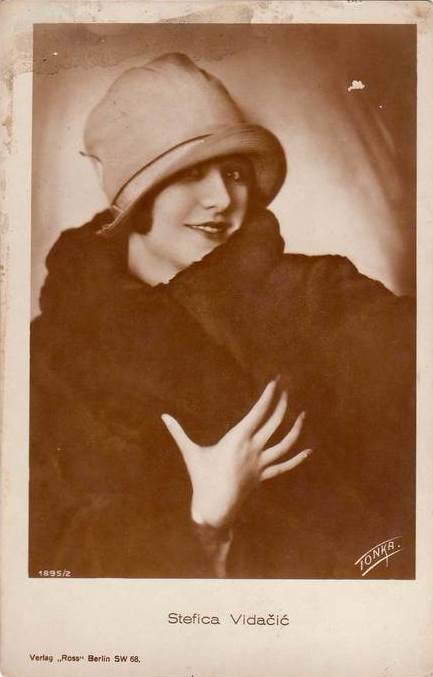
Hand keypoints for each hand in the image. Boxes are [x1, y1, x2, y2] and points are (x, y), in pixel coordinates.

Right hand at [161, 379, 311, 528]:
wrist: (214, 510)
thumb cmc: (201, 479)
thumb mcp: (190, 453)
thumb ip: (178, 432)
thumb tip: (163, 416)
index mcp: (237, 439)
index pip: (258, 412)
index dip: (268, 395)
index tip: (275, 381)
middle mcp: (253, 449)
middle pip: (275, 422)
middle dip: (282, 402)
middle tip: (287, 387)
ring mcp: (261, 463)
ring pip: (285, 443)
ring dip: (296, 427)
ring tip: (303, 414)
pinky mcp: (264, 476)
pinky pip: (284, 466)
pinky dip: (297, 458)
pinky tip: (309, 451)